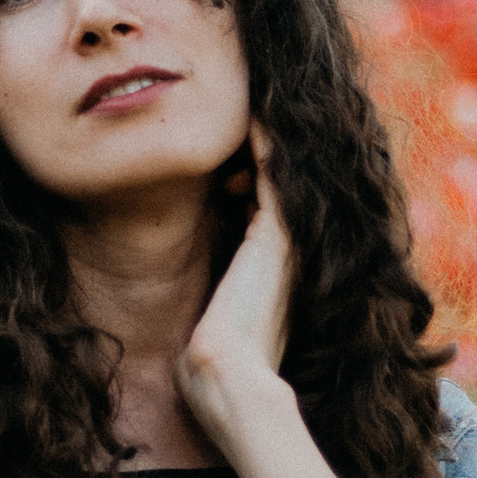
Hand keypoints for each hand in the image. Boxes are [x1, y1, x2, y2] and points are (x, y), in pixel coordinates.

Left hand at [175, 122, 296, 453]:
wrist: (224, 376)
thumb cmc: (208, 362)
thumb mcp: (210, 319)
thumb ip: (211, 298)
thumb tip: (193, 302)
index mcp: (268, 267)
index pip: (259, 202)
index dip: (245, 169)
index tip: (224, 144)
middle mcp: (282, 248)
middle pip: (274, 180)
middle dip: (259, 147)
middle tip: (240, 107)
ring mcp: (283, 238)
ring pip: (277, 170)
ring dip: (262, 137)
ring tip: (244, 101)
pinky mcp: (275, 232)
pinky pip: (272, 168)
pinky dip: (264, 139)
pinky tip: (251, 109)